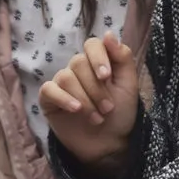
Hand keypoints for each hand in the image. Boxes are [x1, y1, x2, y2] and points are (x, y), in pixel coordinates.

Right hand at [40, 33, 141, 178]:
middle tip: (108, 108)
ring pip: (66, 77)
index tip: (107, 77)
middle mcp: (78, 69)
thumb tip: (108, 34)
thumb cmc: (120, 113)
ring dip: (85, 99)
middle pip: (79, 63)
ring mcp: (62, 83)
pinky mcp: (49, 99)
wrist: (109, 143)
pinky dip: (64, 99)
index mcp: (98, 62)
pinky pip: (49, 90)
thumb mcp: (129, 85)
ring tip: (97, 118)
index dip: (98, 58)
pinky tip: (76, 110)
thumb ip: (122, 58)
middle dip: (96, 88)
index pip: (92, 45)